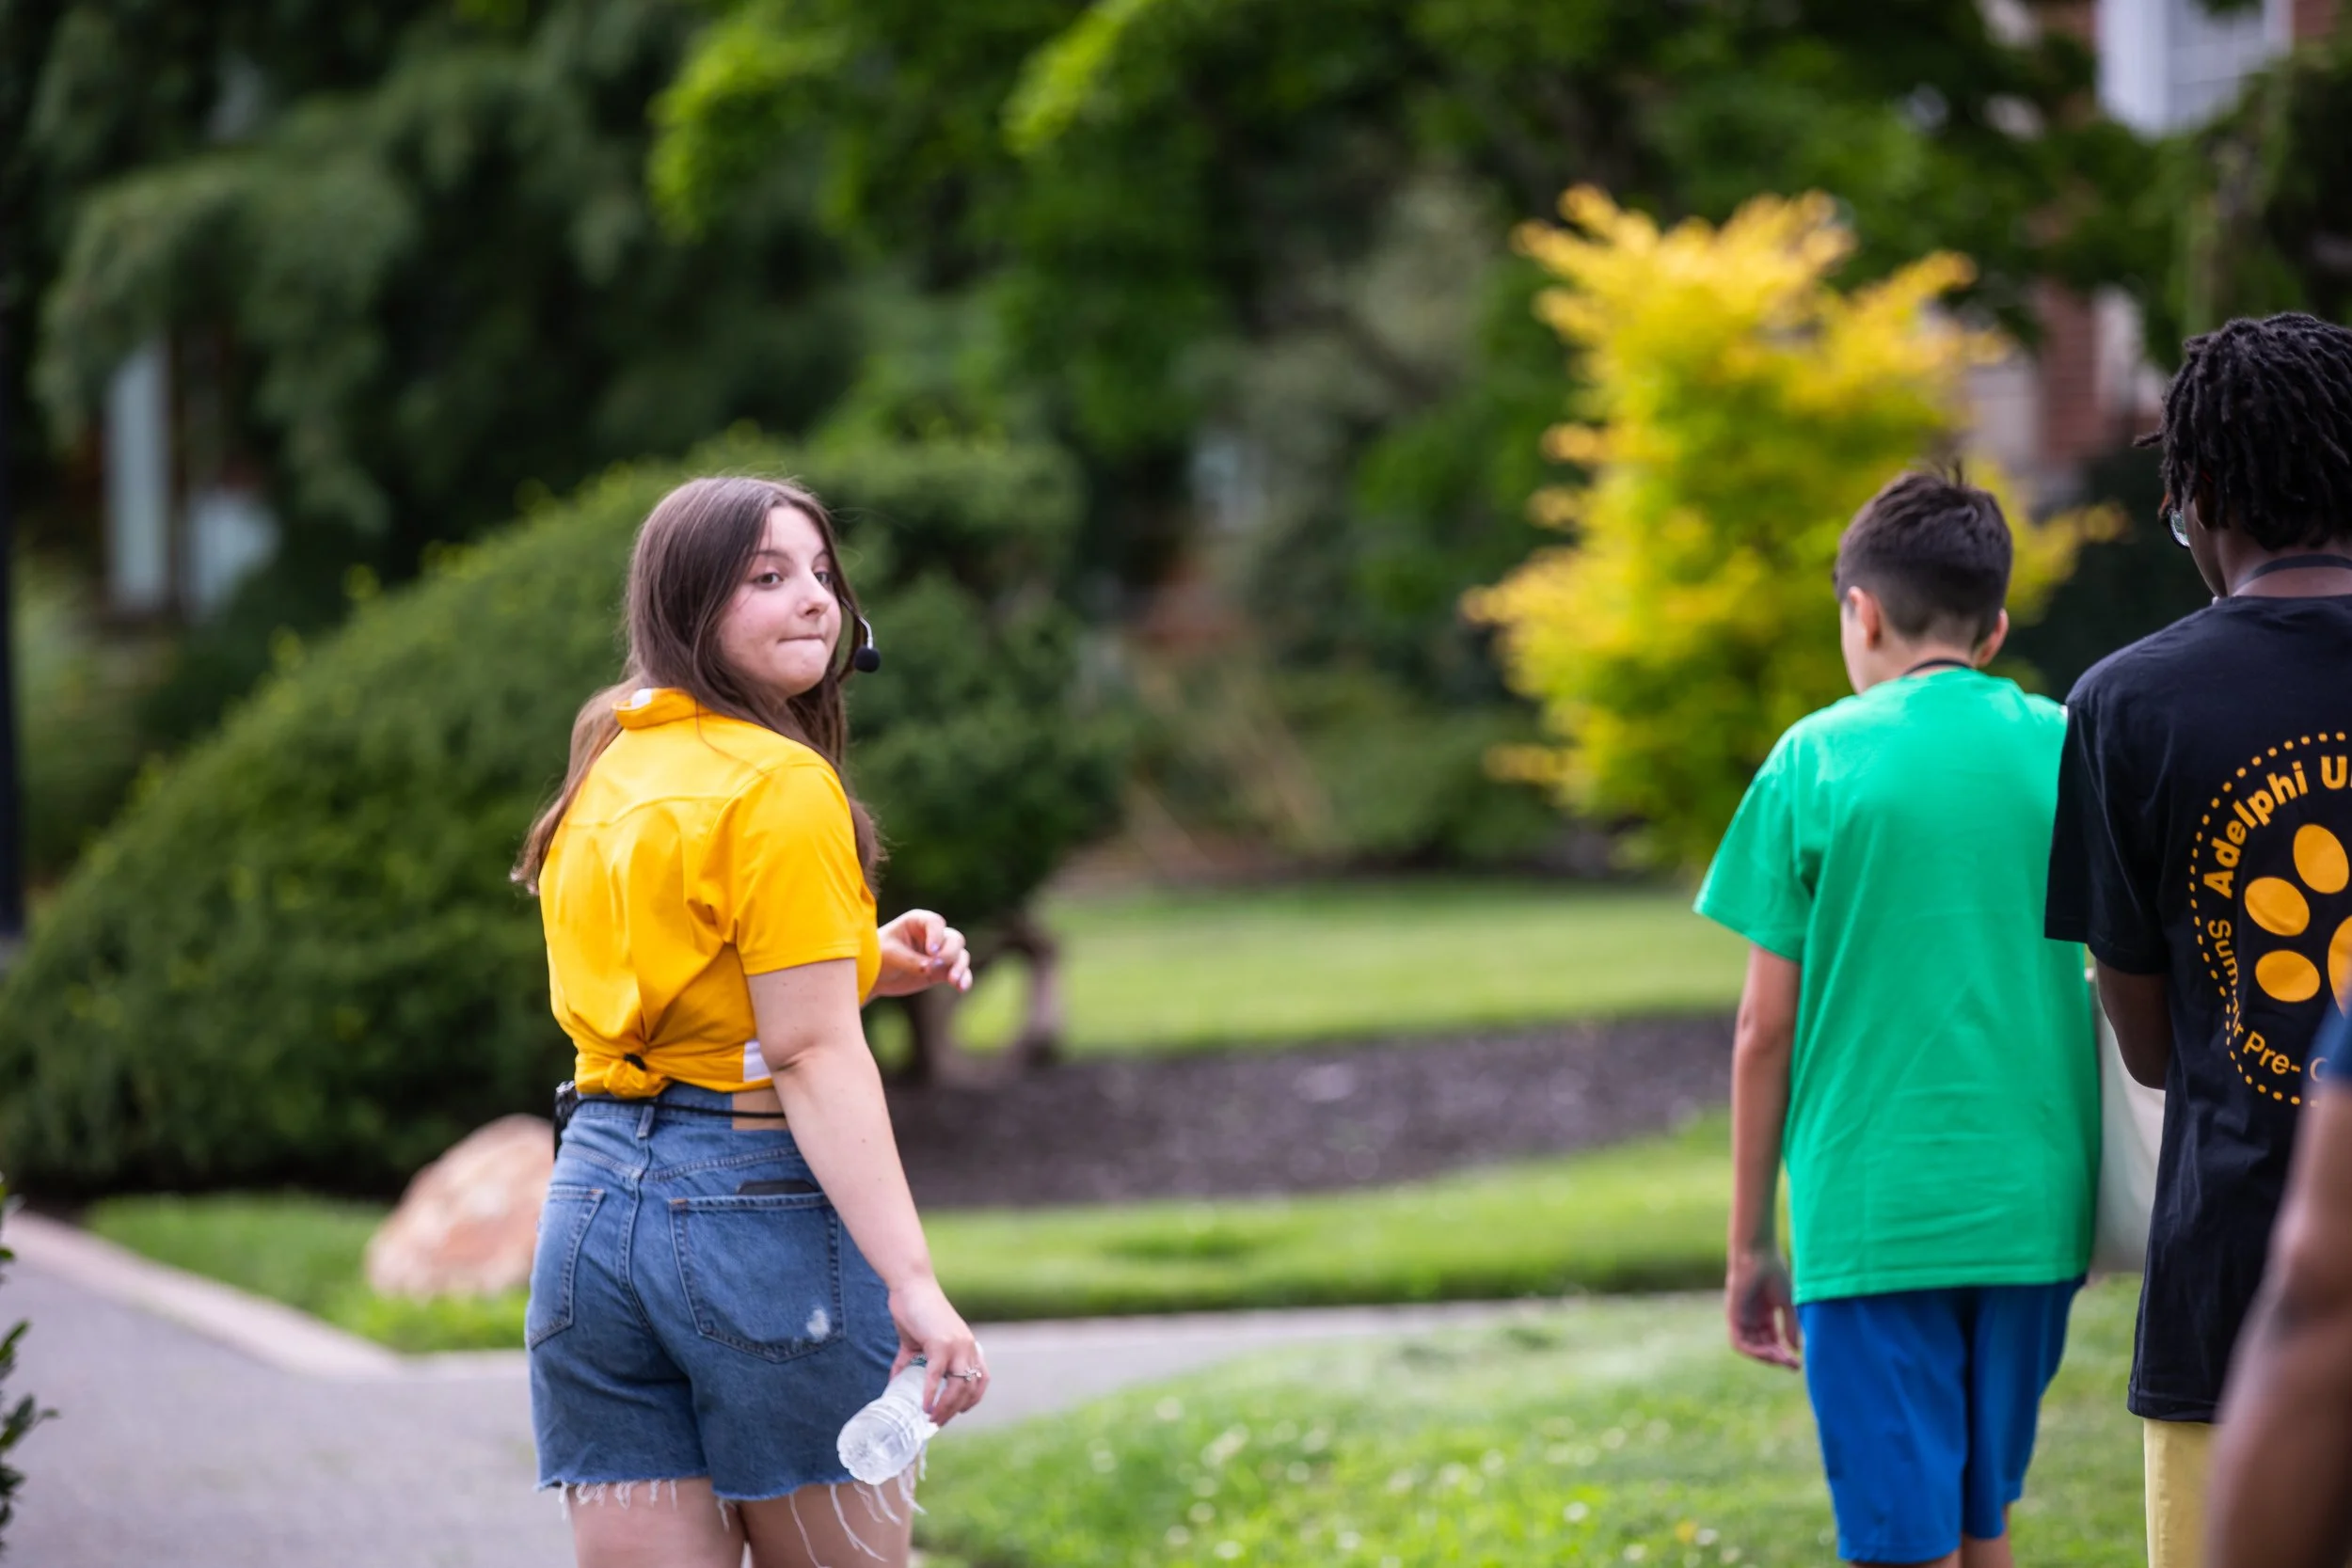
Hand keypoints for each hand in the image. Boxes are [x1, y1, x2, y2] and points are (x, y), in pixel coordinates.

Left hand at [874, 910, 971, 998]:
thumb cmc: (878, 957)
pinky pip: (959, 973)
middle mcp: (932, 936)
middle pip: (953, 939)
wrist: (875, 976)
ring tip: (953, 981)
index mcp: (917, 922)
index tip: (931, 952)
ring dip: (960, 967)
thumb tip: (930, 968)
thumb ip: (910, 960)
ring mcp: (939, 954)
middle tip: (937, 964)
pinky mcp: (941, 971)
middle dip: (950, 952)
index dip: (936, 936)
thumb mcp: (890, 955)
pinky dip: (963, 979)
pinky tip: (961, 988)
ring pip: (960, 955)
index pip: (935, 923)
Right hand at [888, 1276, 987, 1424]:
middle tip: (937, 1423)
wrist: (911, 1285)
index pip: (982, 1378)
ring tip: (931, 1419)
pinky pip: (937, 1375)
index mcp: (967, 1345)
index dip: (973, 1398)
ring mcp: (957, 1345)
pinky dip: (931, 1393)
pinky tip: (924, 1406)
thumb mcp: (917, 1342)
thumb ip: (910, 1363)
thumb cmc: (915, 1310)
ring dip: (946, 1407)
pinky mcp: (940, 1343)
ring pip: (958, 1385)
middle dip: (955, 1410)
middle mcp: (968, 1346)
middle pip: (970, 1388)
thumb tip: (894, 1384)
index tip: (959, 1412)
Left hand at [1726, 1247, 1802, 1369]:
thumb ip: (1790, 1325)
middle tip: (1792, 1365)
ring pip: (1750, 1347)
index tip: (1798, 1363)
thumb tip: (1796, 1349)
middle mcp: (1751, 1319)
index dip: (1784, 1354)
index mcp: (1763, 1315)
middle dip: (1777, 1358)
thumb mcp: (1786, 1303)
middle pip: (1762, 1347)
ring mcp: (1741, 1317)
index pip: (1772, 1342)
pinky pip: (1739, 1341)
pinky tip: (1767, 1353)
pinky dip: (1752, 1350)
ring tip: (1781, 1360)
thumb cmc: (1773, 1272)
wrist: (1759, 1254)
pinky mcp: (1733, 1315)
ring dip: (1765, 1357)